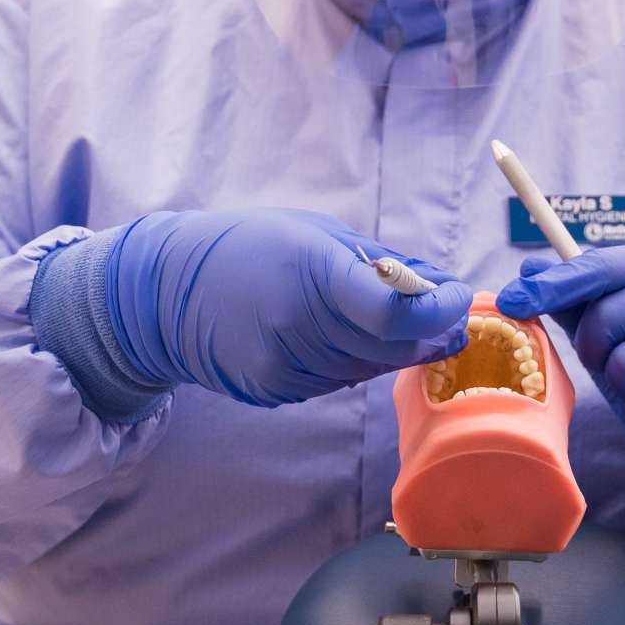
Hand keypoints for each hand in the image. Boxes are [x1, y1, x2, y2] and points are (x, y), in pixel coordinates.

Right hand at [107, 208, 473, 406]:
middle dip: (431, 332)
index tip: (458, 296)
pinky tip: (349, 338)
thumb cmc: (249, 247)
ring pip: (370, 368)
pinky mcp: (276, 391)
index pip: (392, 312)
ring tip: (406, 323)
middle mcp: (298, 327)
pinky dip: (357, 360)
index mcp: (310, 274)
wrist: (166, 294)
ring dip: (397, 349)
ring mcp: (285, 366)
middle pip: (391, 347)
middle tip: (452, 316)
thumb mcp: (316, 233)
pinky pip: (338, 380)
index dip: (437, 310)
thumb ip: (379, 263)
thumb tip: (437, 285)